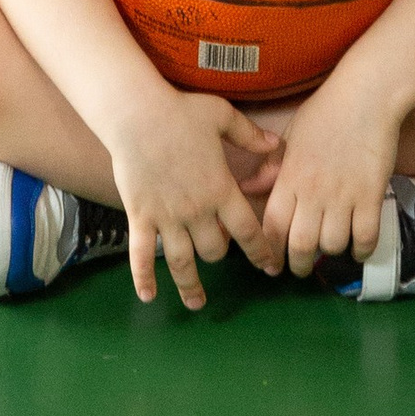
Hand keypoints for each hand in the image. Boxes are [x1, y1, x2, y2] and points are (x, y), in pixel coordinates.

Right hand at [103, 88, 283, 308]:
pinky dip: (143, 279)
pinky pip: (141, 255)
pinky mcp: (141, 217)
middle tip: (220, 253)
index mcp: (221, 189)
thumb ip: (250, 135)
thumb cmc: (181, 112)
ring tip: (196, 303)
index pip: (248, 231)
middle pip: (215, 250)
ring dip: (190, 285)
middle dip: (221, 256)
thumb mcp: (223, 116)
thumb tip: (276, 144)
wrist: (137, 114)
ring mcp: (167, 217)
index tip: (269, 267)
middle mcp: (197, 211)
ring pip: (183, 262)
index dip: (261, 252)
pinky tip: (148, 296)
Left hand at [259, 71, 402, 280]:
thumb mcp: (291, 136)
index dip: (269, 250)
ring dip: (330, 253)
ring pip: (333, 244)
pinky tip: (358, 248)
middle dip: (298, 264)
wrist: (367, 94)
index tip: (272, 261)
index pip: (272, 225)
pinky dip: (362, 250)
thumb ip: (270, 167)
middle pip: (301, 244)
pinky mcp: (371, 196)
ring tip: (330, 249)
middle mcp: (314, 191)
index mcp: (290, 176)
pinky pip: (366, 237)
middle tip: (300, 266)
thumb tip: (246, 188)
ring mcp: (344, 195)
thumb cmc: (326, 111)